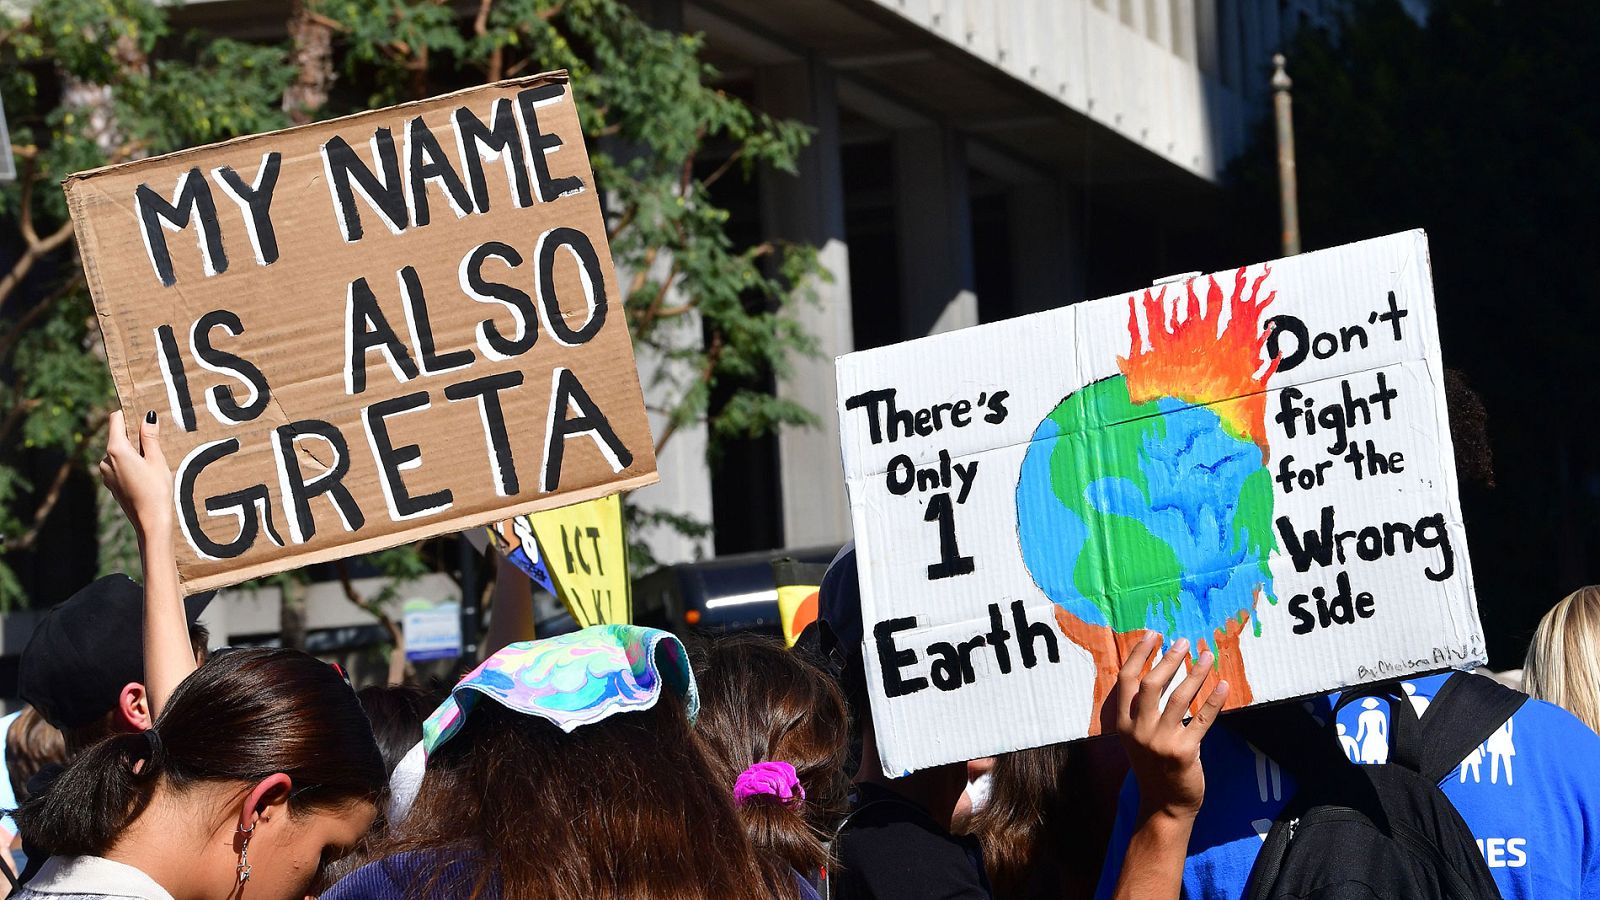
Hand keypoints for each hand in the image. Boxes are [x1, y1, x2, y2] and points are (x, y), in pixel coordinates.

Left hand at [100, 409, 173, 540]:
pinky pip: (118, 466)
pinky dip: (130, 465)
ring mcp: (105, 473)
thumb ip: (150, 437)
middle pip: (118, 437)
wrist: (149, 522)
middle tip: (155, 444)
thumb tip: (147, 417)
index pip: (116, 420)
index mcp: (116, 450)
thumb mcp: (157, 460)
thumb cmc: (156, 490)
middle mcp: (105, 460)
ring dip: (133, 452)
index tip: (143, 416)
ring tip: (152, 464)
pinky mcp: (110, 484)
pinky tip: (145, 476)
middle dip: (134, 436)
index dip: (129, 414)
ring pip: (118, 453)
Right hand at [1114, 633, 1228, 820]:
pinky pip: (1202, 720)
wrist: (1164, 804)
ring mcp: (1160, 742)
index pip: (1126, 680)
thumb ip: (1140, 709)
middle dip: (1168, 659)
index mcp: (1121, 723)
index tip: (1152, 635)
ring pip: (1179, 698)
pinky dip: (1214, 701)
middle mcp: (1138, 731)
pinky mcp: (1184, 752)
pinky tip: (1223, 685)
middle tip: (1183, 642)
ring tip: (1206, 655)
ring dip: (1195, 673)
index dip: (1139, 655)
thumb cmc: (1152, 765)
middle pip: (1151, 685)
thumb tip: (1157, 669)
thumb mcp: (1135, 737)